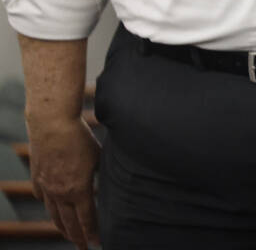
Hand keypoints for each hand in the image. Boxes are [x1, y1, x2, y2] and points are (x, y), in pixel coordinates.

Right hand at [27, 115, 100, 248]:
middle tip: (83, 247)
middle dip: (76, 237)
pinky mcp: (37, 178)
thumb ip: (102, 175)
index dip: (93, 232)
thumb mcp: (99, 157)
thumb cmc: (80, 138)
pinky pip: (43, 198)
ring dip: (62, 226)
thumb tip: (111, 185)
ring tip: (68, 235)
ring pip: (53, 214)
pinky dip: (49, 207)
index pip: (87, 219)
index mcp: (78, 189)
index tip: (98, 242)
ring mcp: (46, 186)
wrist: (52, 124)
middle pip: (68, 222)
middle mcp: (60, 193)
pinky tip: (53, 210)